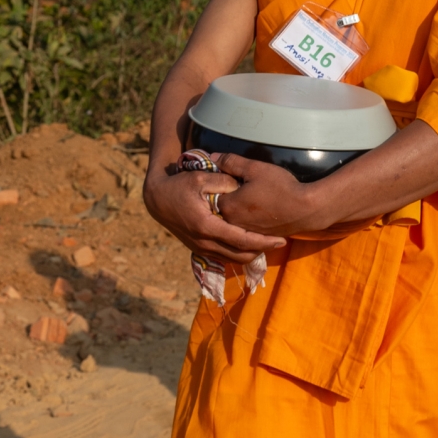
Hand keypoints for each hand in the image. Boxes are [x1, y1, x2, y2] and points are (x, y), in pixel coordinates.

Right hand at [143, 162, 286, 263]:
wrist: (157, 199)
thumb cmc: (178, 185)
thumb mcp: (201, 177)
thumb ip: (223, 181)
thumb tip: (241, 186)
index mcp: (207, 226)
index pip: (242, 240)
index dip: (264, 242)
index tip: (281, 240)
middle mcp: (204, 242)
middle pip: (240, 256)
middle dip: (261, 251)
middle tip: (278, 242)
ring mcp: (200, 248)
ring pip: (232, 259)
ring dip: (250, 254)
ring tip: (266, 243)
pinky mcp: (198, 248)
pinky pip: (223, 257)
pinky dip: (238, 254)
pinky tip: (249, 245)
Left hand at [210, 152, 346, 237]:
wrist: (306, 210)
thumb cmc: (281, 187)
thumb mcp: (255, 168)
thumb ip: (231, 162)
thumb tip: (213, 156)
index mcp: (228, 206)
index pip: (214, 193)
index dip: (223, 183)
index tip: (235, 178)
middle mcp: (233, 223)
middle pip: (222, 208)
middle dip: (229, 197)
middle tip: (244, 187)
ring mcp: (245, 233)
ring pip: (234, 218)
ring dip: (239, 209)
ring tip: (254, 198)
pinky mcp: (257, 238)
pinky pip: (246, 227)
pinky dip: (250, 219)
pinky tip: (261, 210)